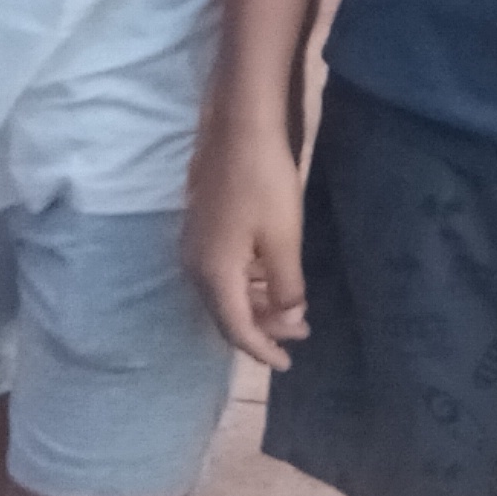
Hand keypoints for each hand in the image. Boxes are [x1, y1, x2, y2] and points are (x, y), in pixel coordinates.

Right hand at [182, 115, 309, 368]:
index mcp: (213, 275)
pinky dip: (250, 283)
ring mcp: (195, 247)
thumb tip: (287, 320)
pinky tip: (273, 279)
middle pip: (228, 313)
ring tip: (294, 311)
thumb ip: (285, 286)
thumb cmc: (265, 183)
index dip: (261, 349)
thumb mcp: (284, 239)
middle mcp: (195, 266)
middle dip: (263, 328)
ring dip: (258, 305)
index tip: (286, 365)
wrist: (239, 130)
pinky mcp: (203, 229)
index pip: (236, 328)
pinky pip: (225, 272)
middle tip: (301, 334)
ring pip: (227, 292)